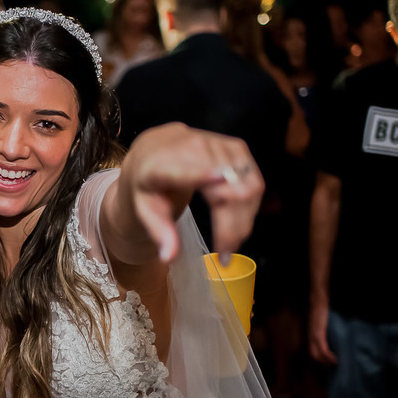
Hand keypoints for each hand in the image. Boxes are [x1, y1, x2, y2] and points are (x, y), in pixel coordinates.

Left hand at [123, 124, 263, 260]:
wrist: (154, 155)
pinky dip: (251, 202)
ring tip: (232, 241)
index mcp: (158, 162)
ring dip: (244, 216)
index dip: (202, 172)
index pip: (180, 167)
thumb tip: (169, 256)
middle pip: (223, 183)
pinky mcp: (233, 145)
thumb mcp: (145, 211)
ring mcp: (213, 141)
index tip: (221, 179)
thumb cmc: (148, 186)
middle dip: (231, 223)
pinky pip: (252, 175)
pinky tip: (241, 218)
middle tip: (226, 254)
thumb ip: (159, 232)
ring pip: (244, 181)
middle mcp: (187, 145)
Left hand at [308, 298, 336, 364]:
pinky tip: (336, 359)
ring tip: (336, 364)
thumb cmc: (322, 311)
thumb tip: (335, 338)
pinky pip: (322, 349)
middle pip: (313, 355)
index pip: (312, 352)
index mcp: (311, 335)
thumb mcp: (322, 324)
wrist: (318, 301)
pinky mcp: (318, 333)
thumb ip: (325, 331)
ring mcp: (313, 336)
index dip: (320, 359)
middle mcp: (310, 337)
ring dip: (327, 361)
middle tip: (334, 366)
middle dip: (324, 363)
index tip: (329, 363)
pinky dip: (329, 356)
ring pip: (317, 354)